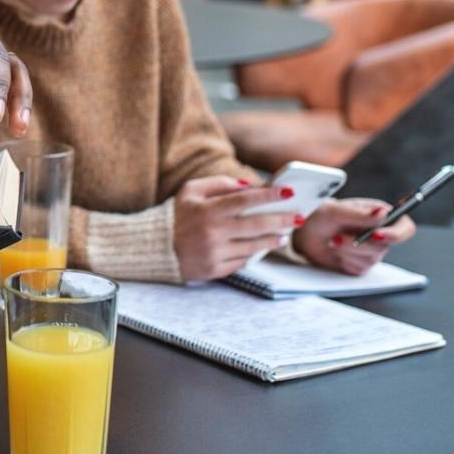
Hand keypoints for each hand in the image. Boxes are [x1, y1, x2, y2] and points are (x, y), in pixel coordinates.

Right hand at [173, 176, 300, 280]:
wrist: (154, 247)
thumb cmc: (176, 216)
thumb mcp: (190, 191)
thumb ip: (218, 184)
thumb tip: (248, 186)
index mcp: (206, 210)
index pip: (244, 200)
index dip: (269, 195)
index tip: (288, 192)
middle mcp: (212, 233)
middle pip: (256, 225)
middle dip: (282, 220)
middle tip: (298, 217)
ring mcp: (214, 253)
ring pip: (253, 246)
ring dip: (272, 239)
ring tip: (282, 234)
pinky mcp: (214, 270)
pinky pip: (242, 261)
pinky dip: (252, 253)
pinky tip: (259, 247)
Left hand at [294, 197, 414, 273]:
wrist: (304, 233)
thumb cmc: (320, 216)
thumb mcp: (336, 211)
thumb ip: (359, 214)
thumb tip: (382, 213)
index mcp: (380, 216)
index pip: (405, 228)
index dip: (396, 234)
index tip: (378, 235)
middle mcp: (380, 233)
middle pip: (385, 247)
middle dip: (359, 244)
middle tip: (338, 237)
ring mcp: (371, 251)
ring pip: (371, 259)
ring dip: (348, 251)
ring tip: (333, 240)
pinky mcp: (360, 264)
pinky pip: (360, 269)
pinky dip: (345, 261)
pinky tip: (336, 252)